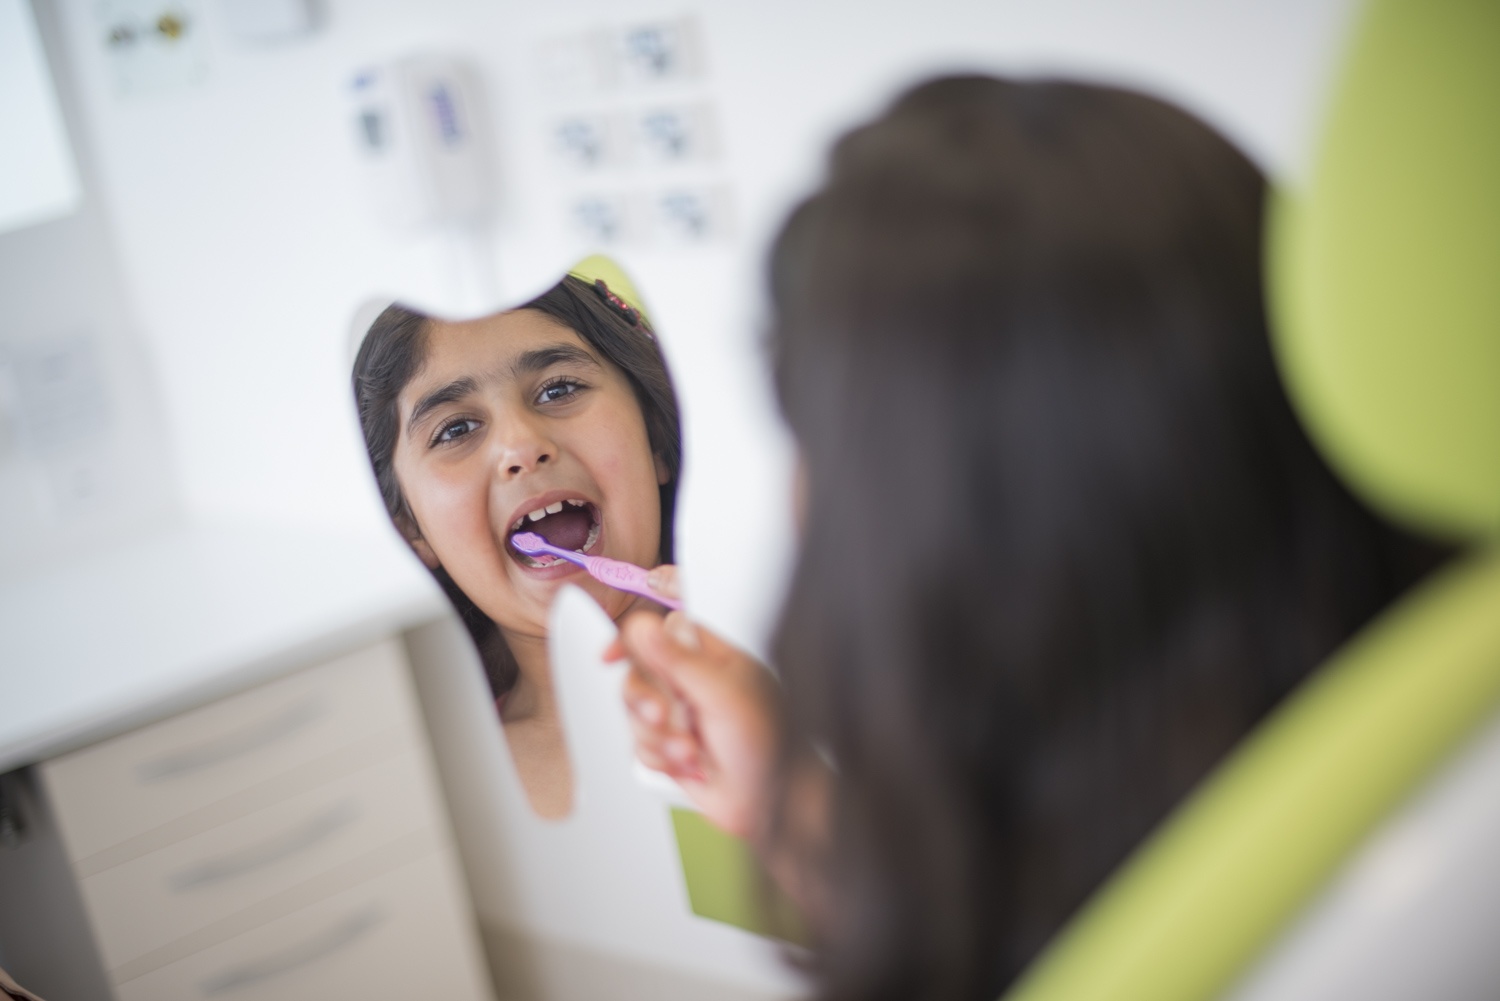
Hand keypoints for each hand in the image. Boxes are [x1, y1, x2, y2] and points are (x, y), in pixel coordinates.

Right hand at [606, 605, 779, 840]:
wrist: (769, 803)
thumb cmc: (767, 745)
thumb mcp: (722, 694)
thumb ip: (678, 660)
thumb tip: (644, 626)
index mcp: (710, 658)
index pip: (662, 632)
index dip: (633, 641)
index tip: (611, 657)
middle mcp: (692, 684)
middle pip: (638, 674)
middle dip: (645, 701)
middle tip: (662, 717)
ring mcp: (679, 717)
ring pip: (634, 715)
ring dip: (659, 738)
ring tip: (692, 752)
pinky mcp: (669, 748)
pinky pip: (640, 747)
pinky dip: (661, 759)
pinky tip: (690, 766)